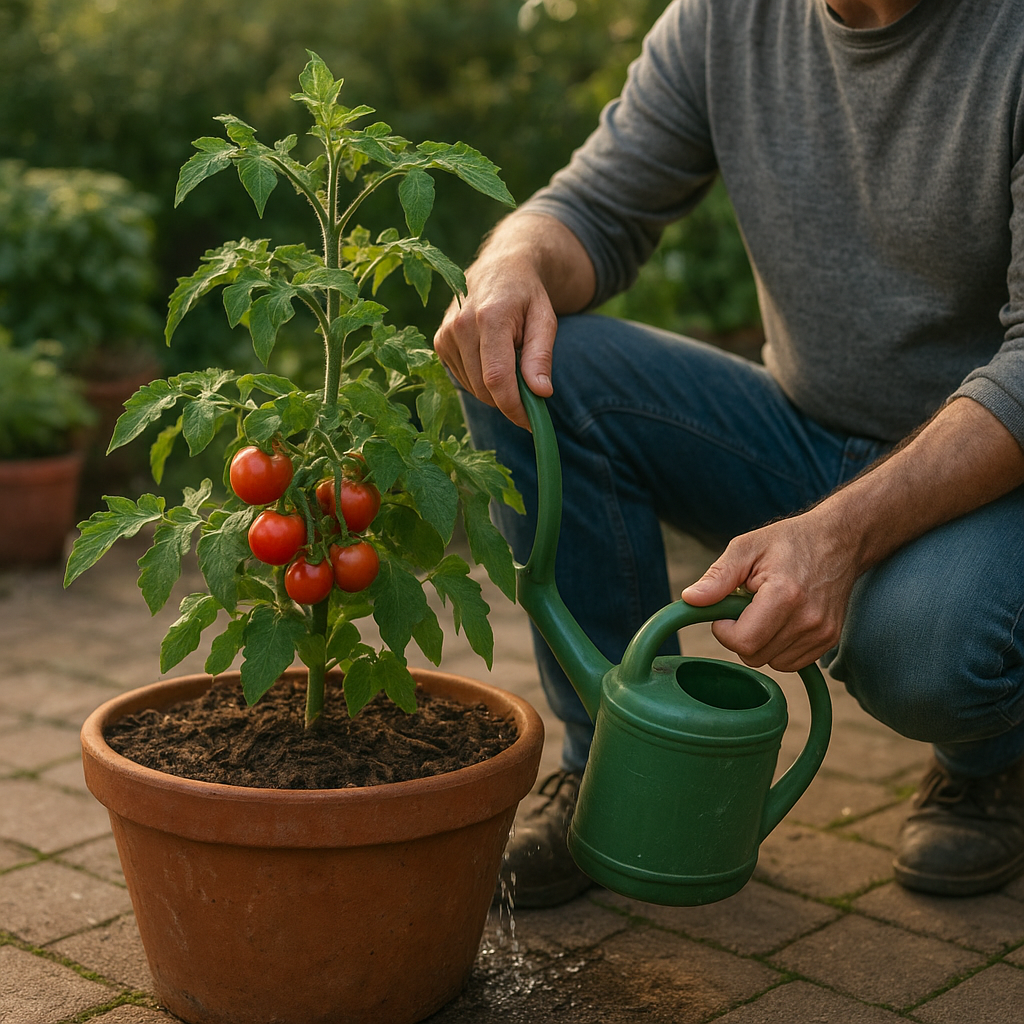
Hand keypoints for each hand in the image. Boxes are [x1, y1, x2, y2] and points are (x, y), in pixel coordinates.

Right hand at [433, 212, 594, 427]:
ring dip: (495, 389)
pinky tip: (491, 357)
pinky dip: (481, 380)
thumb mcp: (546, 319)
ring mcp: (446, 334)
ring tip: (511, 361)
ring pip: (473, 387)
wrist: (499, 269)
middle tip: (530, 392)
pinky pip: (462, 378)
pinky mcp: (439, 342)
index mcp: (490, 317)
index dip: (514, 407)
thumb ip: (541, 356)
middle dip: (509, 400)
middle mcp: (461, 325)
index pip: (497, 378)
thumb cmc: (527, 296)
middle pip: (484, 387)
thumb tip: (540, 393)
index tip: (531, 422)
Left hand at [680, 509, 858, 671]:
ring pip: (772, 662)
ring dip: (761, 642)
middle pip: (755, 655)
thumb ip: (717, 577)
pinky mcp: (830, 640)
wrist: (838, 540)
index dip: (724, 630)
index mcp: (784, 595)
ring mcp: (822, 633)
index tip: (726, 610)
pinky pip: (791, 662)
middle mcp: (808, 619)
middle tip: (746, 607)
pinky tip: (782, 620)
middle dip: (741, 636)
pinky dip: (779, 647)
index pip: (743, 642)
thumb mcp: (746, 548)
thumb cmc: (788, 541)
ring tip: (767, 610)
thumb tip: (690, 600)